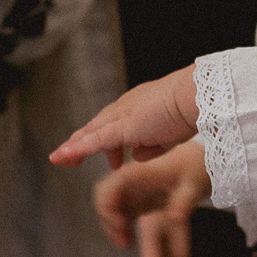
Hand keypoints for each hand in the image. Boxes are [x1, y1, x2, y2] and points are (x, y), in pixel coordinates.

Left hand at [53, 67, 197, 168]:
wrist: (197, 98)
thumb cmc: (191, 112)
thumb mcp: (169, 136)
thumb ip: (152, 146)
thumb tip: (137, 155)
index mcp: (138, 106)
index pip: (112, 123)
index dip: (103, 138)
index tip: (105, 154)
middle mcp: (126, 108)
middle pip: (96, 126)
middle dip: (80, 142)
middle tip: (67, 156)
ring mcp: (122, 116)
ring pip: (91, 133)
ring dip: (74, 147)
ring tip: (59, 158)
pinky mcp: (122, 127)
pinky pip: (94, 140)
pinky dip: (77, 149)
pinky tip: (63, 156)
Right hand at [94, 140, 209, 256]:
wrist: (203, 161)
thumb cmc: (196, 168)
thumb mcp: (194, 185)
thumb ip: (184, 201)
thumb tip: (175, 218)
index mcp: (137, 171)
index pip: (108, 189)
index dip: (107, 210)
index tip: (122, 228)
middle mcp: (130, 179)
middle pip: (103, 198)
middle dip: (108, 221)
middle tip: (124, 241)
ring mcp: (132, 189)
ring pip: (109, 208)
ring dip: (113, 227)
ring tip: (127, 243)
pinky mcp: (137, 198)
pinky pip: (120, 213)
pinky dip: (120, 227)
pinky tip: (131, 240)